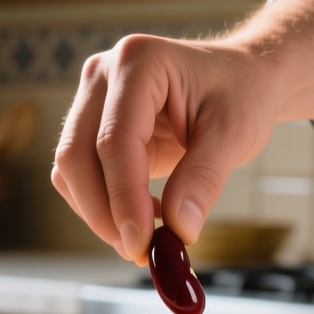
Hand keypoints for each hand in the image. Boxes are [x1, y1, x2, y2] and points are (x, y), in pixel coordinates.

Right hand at [51, 0, 313, 261]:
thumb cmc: (242, 94)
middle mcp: (104, 75)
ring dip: (101, 212)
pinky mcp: (92, 124)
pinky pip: (81, 174)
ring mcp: (92, 98)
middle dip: (104, 212)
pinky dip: (105, 204)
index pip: (114, 139)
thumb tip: (179, 230)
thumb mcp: (235, 134)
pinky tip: (143, 214)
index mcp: (139, 62)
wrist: (242, 78)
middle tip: (141, 252)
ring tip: (151, 234)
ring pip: (71, 169)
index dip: (122, 197)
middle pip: (76, 155)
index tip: (141, 244)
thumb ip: (203, 179)